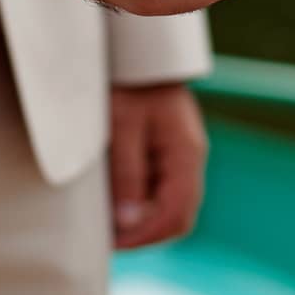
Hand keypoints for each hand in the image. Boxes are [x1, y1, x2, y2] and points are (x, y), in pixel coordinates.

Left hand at [109, 83, 207, 248]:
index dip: (146, 236)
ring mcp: (181, 156)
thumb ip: (127, 175)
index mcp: (186, 154)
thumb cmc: (128, 84)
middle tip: (105, 238)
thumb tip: (128, 222)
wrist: (136, 51)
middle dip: (143, 233)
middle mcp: (190, 159)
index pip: (177, 215)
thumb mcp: (121, 127)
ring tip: (105, 221)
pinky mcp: (167, 152)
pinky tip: (113, 200)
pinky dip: (139, 203)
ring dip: (140, 220)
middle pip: (177, 216)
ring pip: (168, 206)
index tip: (112, 243)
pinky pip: (159, 189)